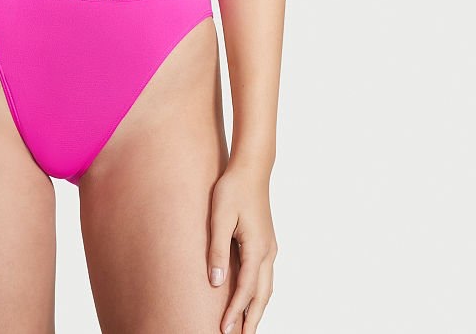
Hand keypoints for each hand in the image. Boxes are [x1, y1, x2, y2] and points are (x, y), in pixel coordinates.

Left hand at [207, 162, 277, 332]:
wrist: (251, 169)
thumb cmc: (232, 189)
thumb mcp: (219, 216)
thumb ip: (216, 249)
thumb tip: (216, 282)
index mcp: (257, 247)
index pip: (246, 289)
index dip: (235, 312)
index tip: (224, 330)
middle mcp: (268, 251)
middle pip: (262, 295)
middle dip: (252, 319)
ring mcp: (270, 247)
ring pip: (267, 287)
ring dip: (257, 308)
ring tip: (246, 326)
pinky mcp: (266, 242)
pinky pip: (265, 276)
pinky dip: (259, 293)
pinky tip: (250, 298)